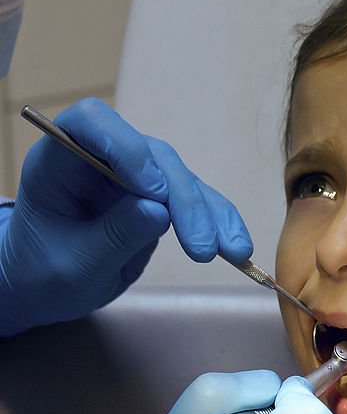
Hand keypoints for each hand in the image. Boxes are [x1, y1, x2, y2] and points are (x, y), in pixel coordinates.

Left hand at [0, 97, 252, 335]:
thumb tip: (159, 211)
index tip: (153, 191)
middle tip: (199, 246)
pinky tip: (236, 247)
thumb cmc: (43, 275)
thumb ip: (114, 236)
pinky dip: (217, 222)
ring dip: (209, 213)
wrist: (46, 289)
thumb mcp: (74, 266)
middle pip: (151, 155)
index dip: (126, 147)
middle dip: (182, 198)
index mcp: (59, 161)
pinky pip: (194, 201)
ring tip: (232, 252)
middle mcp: (99, 158)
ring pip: (181, 178)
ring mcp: (132, 175)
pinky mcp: (158, 197)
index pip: (92, 124)